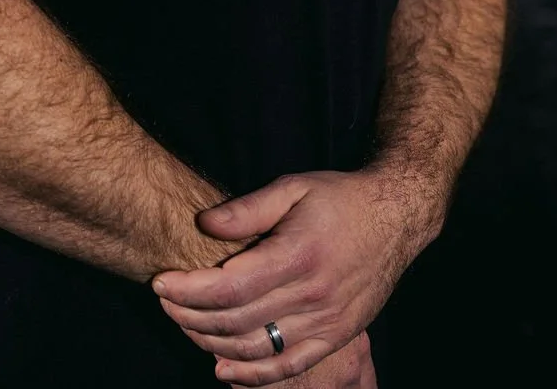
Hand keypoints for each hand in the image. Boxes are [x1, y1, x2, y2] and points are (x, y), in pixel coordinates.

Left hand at [151, 167, 432, 384]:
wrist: (396, 218)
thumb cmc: (340, 198)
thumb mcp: (294, 187)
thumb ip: (248, 208)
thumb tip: (204, 223)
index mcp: (298, 255)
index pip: (230, 287)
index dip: (189, 290)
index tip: (160, 283)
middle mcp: (313, 296)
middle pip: (236, 321)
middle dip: (190, 315)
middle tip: (164, 301)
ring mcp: (327, 323)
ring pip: (257, 348)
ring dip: (212, 343)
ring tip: (184, 325)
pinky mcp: (336, 337)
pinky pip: (289, 366)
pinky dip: (254, 375)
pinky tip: (224, 369)